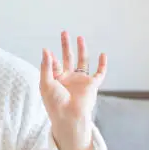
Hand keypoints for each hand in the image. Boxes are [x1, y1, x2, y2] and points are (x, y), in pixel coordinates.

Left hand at [39, 31, 106, 149]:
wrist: (68, 116)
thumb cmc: (54, 103)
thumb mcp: (46, 83)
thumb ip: (46, 66)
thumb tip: (45, 50)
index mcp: (56, 79)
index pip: (54, 63)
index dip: (50, 57)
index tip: (48, 51)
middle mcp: (68, 78)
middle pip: (67, 57)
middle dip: (66, 45)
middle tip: (64, 33)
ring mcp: (80, 81)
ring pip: (82, 61)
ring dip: (81, 50)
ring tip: (80, 37)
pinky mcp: (91, 85)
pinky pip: (99, 73)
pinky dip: (102, 64)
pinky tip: (103, 54)